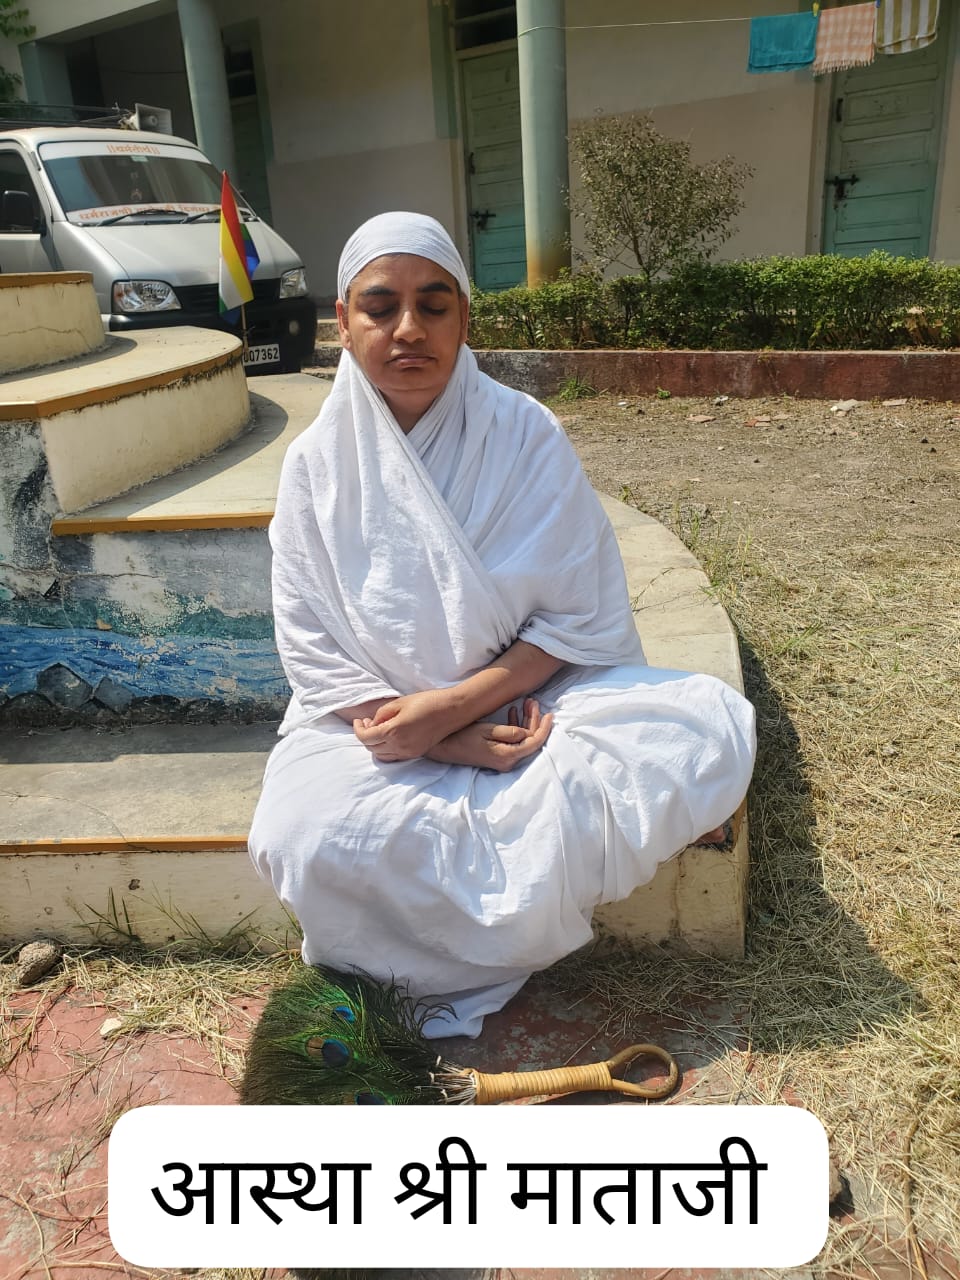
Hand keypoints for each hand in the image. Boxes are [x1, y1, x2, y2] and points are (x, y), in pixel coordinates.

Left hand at [353, 689, 461, 761]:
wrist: (453, 710)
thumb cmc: (428, 702)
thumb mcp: (400, 702)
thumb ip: (382, 714)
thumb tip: (373, 724)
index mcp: (394, 731)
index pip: (366, 738)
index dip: (358, 729)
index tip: (358, 721)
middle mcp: (400, 746)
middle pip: (372, 748)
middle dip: (365, 736)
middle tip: (367, 723)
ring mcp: (409, 752)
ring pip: (382, 756)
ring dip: (375, 745)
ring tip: (377, 730)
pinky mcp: (416, 753)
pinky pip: (394, 757)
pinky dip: (386, 750)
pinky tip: (389, 737)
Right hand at [427, 699, 553, 771]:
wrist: (443, 748)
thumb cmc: (463, 736)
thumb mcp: (486, 730)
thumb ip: (509, 732)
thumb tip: (527, 733)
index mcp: (507, 755)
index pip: (534, 743)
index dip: (544, 728)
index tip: (550, 714)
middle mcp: (508, 761)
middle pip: (530, 741)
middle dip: (534, 720)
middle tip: (532, 701)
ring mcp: (503, 760)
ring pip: (522, 740)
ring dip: (525, 721)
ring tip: (526, 702)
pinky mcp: (497, 756)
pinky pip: (513, 742)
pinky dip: (516, 727)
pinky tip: (513, 712)